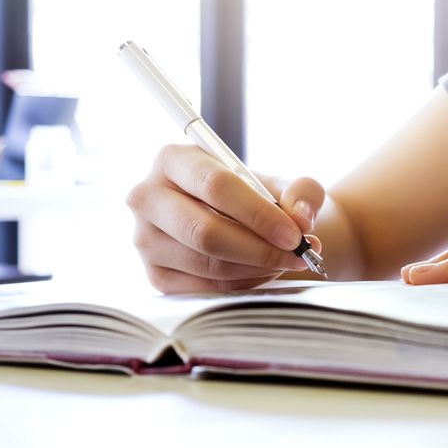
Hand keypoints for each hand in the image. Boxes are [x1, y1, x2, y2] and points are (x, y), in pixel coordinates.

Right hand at [127, 144, 324, 292]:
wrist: (247, 223)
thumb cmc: (262, 196)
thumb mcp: (286, 183)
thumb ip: (302, 191)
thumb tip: (300, 217)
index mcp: (173, 159)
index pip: (214, 185)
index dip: (258, 213)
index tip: (295, 234)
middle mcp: (148, 197)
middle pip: (204, 232)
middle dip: (259, 249)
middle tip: (296, 255)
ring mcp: (145, 239)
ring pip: (207, 264)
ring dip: (256, 268)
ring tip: (286, 261)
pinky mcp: (155, 275)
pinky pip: (205, 288)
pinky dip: (244, 284)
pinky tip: (264, 272)